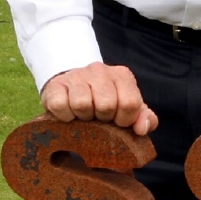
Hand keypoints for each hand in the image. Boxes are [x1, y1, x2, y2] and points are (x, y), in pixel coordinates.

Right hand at [40, 63, 157, 136]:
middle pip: (106, 105)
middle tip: (98, 118)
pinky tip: (69, 114)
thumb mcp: (128, 109)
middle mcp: (100, 70)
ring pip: (82, 105)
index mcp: (122, 76)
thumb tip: (142, 129)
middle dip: (103, 119)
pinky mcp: (55, 85)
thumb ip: (145, 119)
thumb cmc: (105, 102)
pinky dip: (65, 117)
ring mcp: (76, 75)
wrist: (72, 88)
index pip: (130, 103)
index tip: (117, 122)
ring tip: (84, 115)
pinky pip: (60, 106)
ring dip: (83, 118)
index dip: (124, 120)